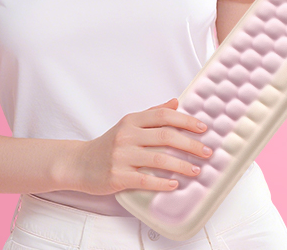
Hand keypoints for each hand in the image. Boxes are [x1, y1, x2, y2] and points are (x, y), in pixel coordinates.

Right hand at [60, 98, 213, 195]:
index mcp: (131, 122)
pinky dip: (163, 183)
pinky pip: (145, 180)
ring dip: (182, 165)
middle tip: (207, 152)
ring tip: (196, 170)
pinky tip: (175, 184)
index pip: (163, 116)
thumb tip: (176, 102)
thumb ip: (152, 114)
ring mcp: (121, 156)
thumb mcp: (128, 125)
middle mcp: (126, 136)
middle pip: (165, 136)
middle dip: (190, 144)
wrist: (79, 164)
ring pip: (159, 159)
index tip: (203, 128)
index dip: (186, 121)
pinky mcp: (117, 176)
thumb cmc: (108, 145)